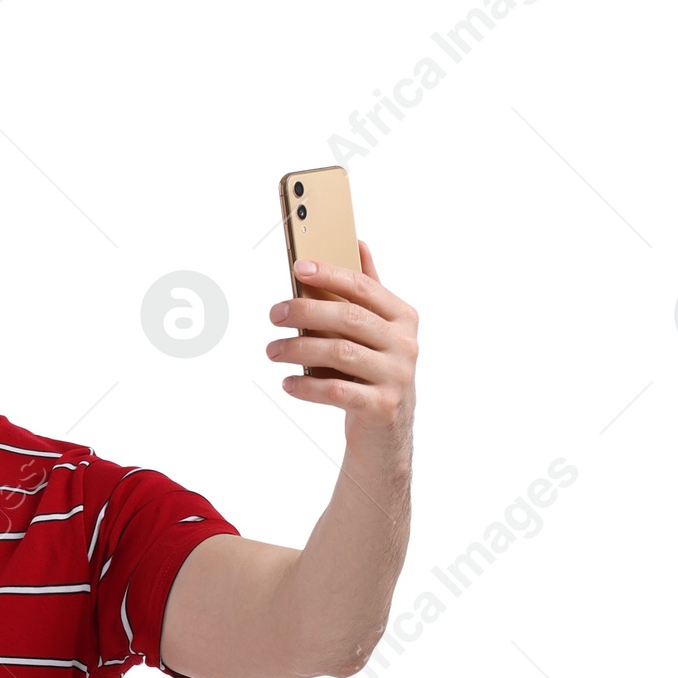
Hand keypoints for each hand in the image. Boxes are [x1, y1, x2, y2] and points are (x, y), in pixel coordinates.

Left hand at [266, 242, 416, 443]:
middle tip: (274, 314)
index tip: (298, 268)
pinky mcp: (381, 407)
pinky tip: (287, 383)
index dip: (330, 274)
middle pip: (349, 318)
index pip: (363, 287)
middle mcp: (405, 344)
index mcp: (403, 318)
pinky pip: (336, 391)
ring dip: (299, 350)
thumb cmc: (374, 372)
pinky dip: (307, 386)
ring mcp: (396, 377)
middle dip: (306, 312)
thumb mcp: (378, 331)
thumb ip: (369, 291)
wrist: (387, 433)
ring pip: (340, 354)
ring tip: (272, 351)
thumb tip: (359, 243)